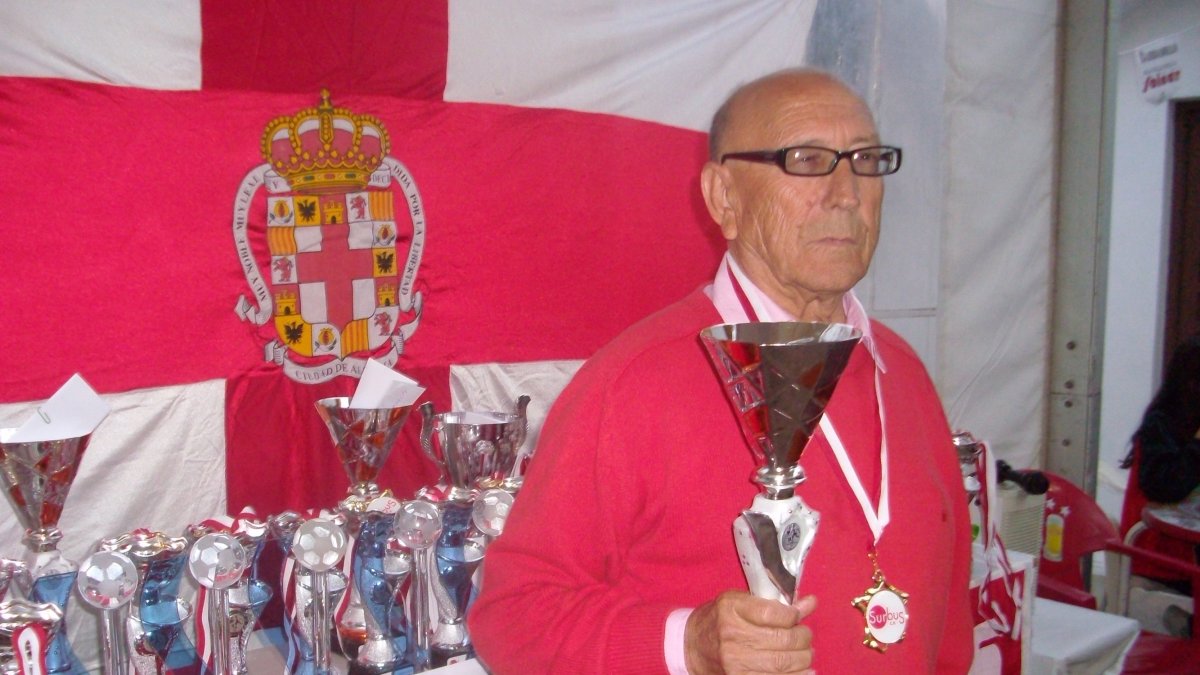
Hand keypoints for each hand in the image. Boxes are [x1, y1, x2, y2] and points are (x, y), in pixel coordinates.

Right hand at [683, 591, 815, 674]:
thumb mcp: (740, 602)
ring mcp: (736, 663)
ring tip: (805, 652)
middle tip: (805, 635)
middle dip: (803, 637)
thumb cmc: (719, 620)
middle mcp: (732, 637)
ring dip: (803, 658)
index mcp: (731, 610)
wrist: (691, 646)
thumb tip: (810, 603)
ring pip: (784, 663)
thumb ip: (775, 603)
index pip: (773, 613)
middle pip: (783, 639)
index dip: (793, 614)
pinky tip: (805, 670)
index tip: (797, 615)